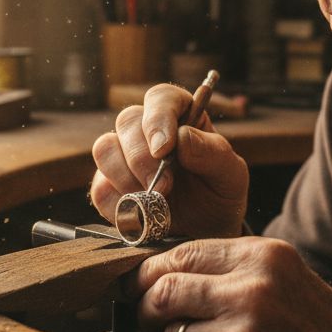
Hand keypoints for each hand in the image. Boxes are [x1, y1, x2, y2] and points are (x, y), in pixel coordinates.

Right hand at [89, 83, 248, 238]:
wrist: (207, 233)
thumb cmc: (219, 194)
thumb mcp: (232, 175)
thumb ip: (214, 153)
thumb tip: (182, 138)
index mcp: (181, 116)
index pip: (161, 98)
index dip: (158, 118)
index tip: (164, 149)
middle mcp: (147, 131)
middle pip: (127, 120)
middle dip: (142, 156)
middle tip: (164, 187)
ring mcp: (123, 158)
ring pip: (104, 149)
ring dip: (126, 178)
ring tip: (154, 201)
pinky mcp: (109, 186)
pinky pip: (99, 188)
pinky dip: (118, 204)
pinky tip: (142, 214)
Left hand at [129, 237, 331, 331]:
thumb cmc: (323, 325)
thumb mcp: (284, 274)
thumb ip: (231, 267)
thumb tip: (164, 270)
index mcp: (263, 255)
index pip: (181, 252)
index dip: (150, 269)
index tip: (139, 282)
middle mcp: (251, 290)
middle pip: (164, 290)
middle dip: (146, 307)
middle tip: (147, 317)